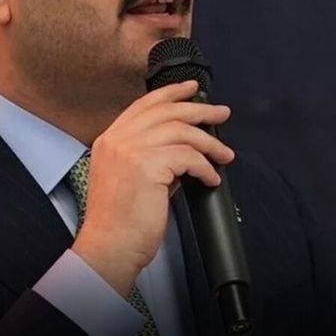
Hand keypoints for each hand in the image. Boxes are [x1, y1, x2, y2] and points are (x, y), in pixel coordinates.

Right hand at [72, 80, 234, 295]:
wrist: (110, 247)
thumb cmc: (121, 222)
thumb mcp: (131, 179)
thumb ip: (152, 159)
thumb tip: (184, 151)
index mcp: (109, 140)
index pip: (144, 106)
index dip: (170, 93)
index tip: (191, 88)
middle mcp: (117, 140)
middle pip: (166, 112)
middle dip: (199, 109)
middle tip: (222, 113)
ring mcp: (130, 151)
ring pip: (182, 132)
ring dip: (210, 143)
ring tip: (225, 155)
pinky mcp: (148, 166)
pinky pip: (189, 156)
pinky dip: (206, 167)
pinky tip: (211, 178)